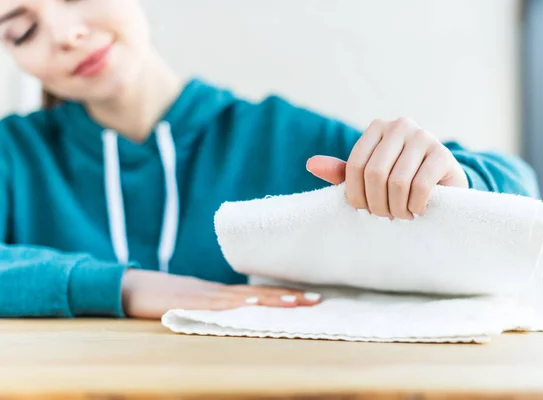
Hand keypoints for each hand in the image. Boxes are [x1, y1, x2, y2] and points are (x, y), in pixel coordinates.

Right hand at [121, 269, 321, 318]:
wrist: (134, 288)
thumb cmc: (166, 298)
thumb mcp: (199, 305)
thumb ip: (220, 308)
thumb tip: (245, 311)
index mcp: (224, 295)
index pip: (262, 294)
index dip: (287, 296)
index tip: (312, 298)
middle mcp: (221, 294)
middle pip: (261, 295)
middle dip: (290, 298)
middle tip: (317, 299)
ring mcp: (207, 298)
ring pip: (246, 298)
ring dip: (272, 300)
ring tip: (297, 302)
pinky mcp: (192, 304)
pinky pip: (217, 305)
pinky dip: (236, 305)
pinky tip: (252, 305)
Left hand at [307, 118, 467, 218]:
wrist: (443, 184)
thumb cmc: (399, 179)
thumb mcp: (368, 176)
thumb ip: (342, 172)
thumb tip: (311, 164)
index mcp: (377, 128)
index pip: (355, 166)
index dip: (355, 195)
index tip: (363, 210)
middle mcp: (401, 126)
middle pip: (375, 174)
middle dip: (377, 204)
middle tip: (384, 216)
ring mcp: (424, 137)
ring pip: (397, 182)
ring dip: (397, 208)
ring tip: (401, 215)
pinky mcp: (443, 154)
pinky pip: (420, 186)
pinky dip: (415, 206)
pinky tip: (418, 210)